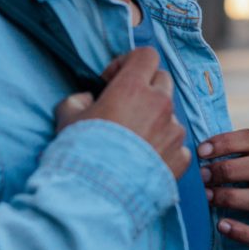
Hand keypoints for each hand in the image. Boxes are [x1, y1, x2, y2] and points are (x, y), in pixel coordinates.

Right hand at [54, 48, 190, 177]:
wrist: (97, 194)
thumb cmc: (80, 152)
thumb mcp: (67, 117)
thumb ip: (79, 100)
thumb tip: (87, 100)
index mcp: (133, 88)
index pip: (146, 55)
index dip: (129, 62)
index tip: (113, 80)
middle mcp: (160, 105)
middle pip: (163, 80)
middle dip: (146, 87)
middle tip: (125, 107)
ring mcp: (174, 132)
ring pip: (171, 115)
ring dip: (155, 120)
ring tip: (131, 141)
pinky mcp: (181, 157)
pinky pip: (177, 144)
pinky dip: (164, 148)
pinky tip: (143, 161)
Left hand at [199, 129, 248, 249]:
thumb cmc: (238, 192)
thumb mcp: (233, 173)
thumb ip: (217, 162)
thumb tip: (183, 153)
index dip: (226, 142)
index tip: (200, 152)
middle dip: (228, 170)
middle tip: (201, 177)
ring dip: (232, 197)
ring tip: (207, 199)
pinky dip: (242, 231)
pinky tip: (222, 226)